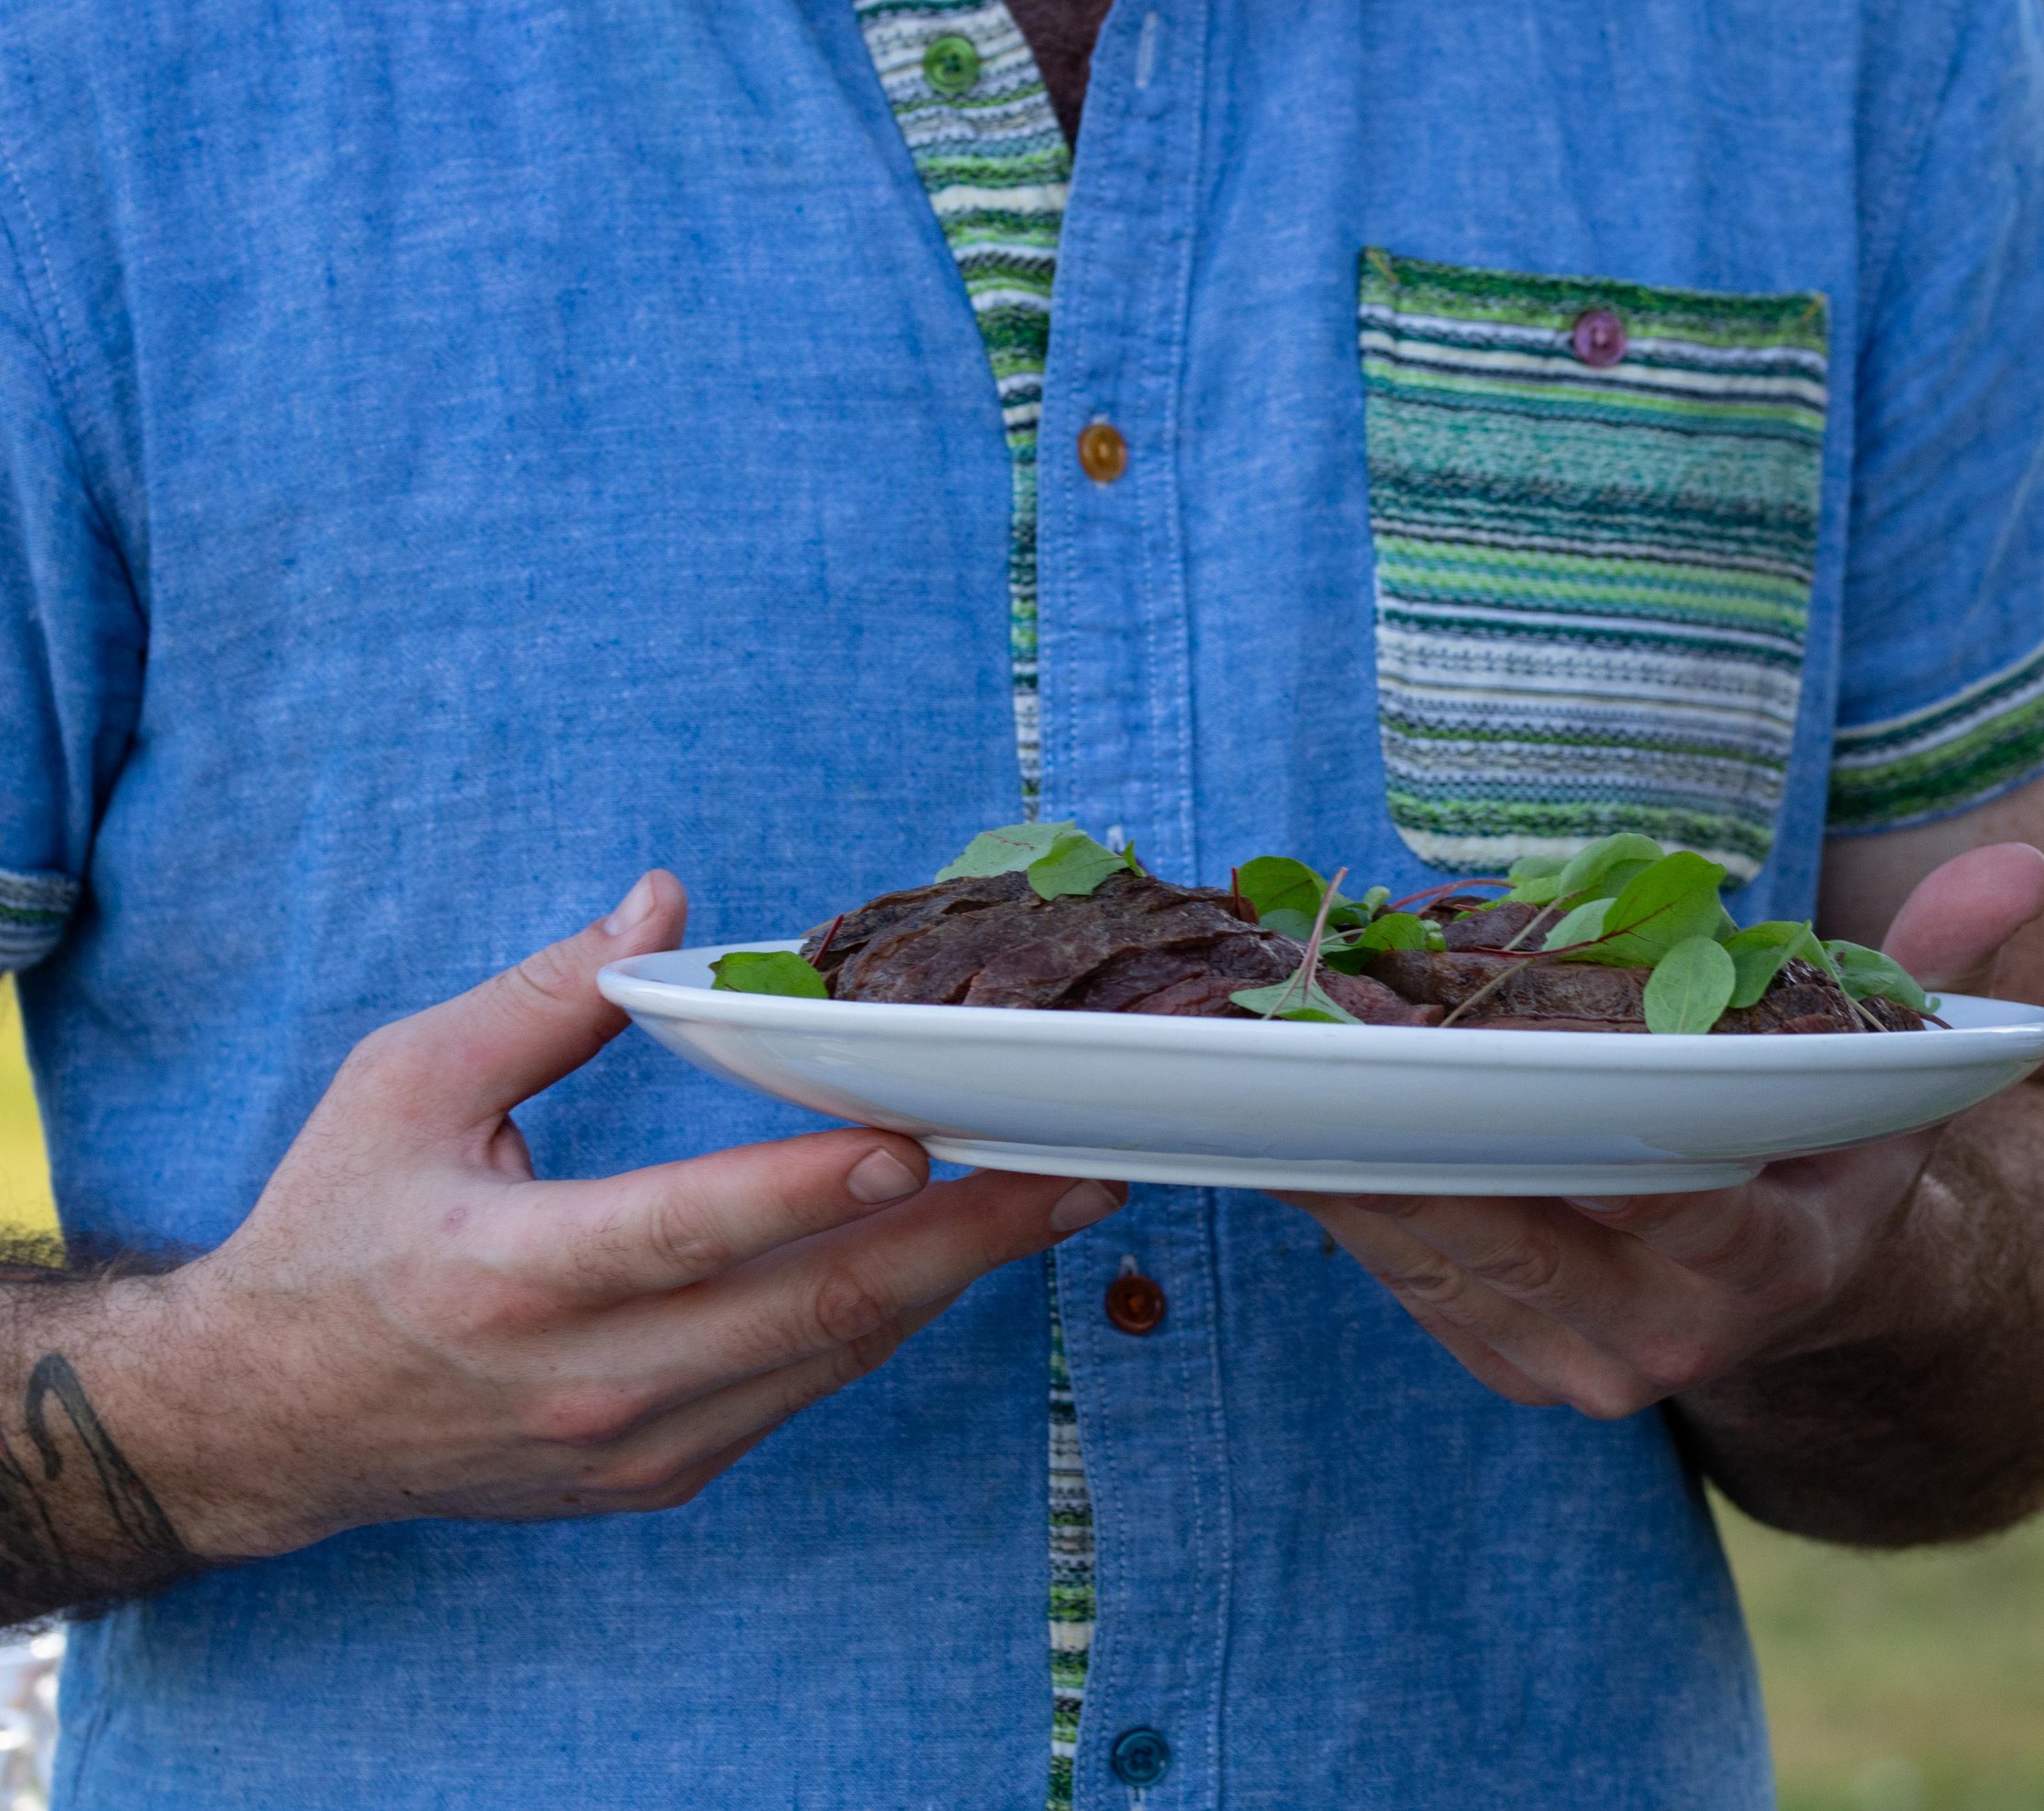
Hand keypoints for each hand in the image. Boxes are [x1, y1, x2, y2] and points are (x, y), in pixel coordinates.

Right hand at [98, 872, 1119, 1556]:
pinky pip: (805, 1389)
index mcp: (512, 1271)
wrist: (272, 1423)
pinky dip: (884, 1316)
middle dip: (965, 1238)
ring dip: (954, 1278)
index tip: (921, 1138)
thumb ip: (543, 1001)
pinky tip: (953, 1253)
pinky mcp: (663, 1473)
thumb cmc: (338, 1234)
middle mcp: (588, 1378)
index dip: (812, 1189)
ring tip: (1055, 1202)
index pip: (689, 1229)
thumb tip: (664, 909)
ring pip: (832, 1355)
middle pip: (811, 1308)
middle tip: (1077, 1174)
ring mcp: (637, 1442)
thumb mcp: (406, 1087)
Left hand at [1285, 845, 2043, 1418]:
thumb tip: (2017, 867)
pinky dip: (1343, 1190)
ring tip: (1274, 1045)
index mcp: (1768, 1257)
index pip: (1664, 1193)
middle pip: (1509, 1219)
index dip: (1560, 1125)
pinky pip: (1402, 1275)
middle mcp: (1664, 1335)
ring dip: (1346, 1146)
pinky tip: (1288, 1111)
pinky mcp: (1502, 1360)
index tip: (1463, 1047)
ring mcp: (1573, 1363)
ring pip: (1433, 1250)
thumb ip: (1939, 976)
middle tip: (1321, 1015)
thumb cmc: (1837, 1159)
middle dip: (1408, 1116)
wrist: (1812, 1311)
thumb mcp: (1899, 1076)